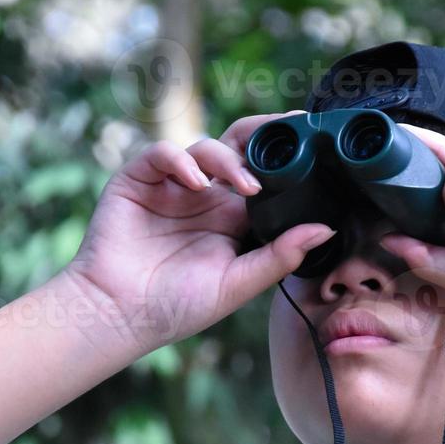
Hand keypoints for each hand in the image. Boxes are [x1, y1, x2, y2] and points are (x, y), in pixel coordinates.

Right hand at [63, 113, 335, 352]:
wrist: (119, 314)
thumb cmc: (176, 306)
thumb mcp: (237, 283)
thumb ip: (279, 256)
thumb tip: (325, 229)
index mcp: (232, 218)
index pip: (265, 175)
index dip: (287, 158)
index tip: (317, 143)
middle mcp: (205, 195)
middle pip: (239, 147)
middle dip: (264, 133)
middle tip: (291, 130)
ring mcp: (173, 185)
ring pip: (207, 147)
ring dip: (229, 159)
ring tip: (246, 186)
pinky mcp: (139, 179)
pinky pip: (163, 154)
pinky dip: (182, 161)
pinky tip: (196, 182)